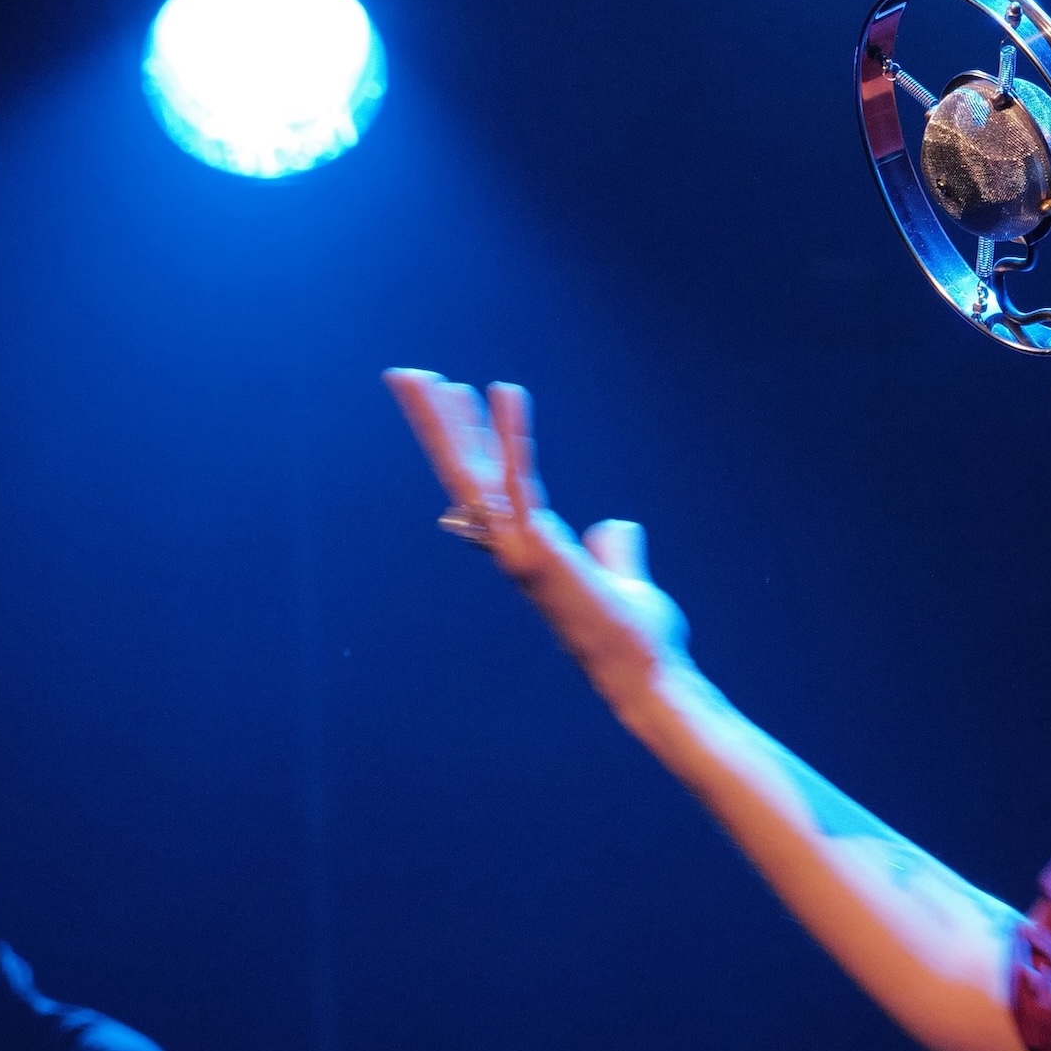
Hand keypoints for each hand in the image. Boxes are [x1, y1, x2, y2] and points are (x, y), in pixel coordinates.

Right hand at [384, 370, 692, 712]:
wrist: (645, 676)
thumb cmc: (634, 636)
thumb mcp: (620, 577)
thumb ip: (614, 548)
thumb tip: (616, 527)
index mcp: (524, 547)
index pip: (484, 482)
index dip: (467, 437)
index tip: (454, 393)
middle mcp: (510, 546)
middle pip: (462, 472)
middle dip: (434, 422)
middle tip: (405, 374)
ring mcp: (519, 549)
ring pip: (472, 473)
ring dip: (448, 421)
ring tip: (425, 375)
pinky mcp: (541, 548)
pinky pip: (520, 479)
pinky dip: (512, 433)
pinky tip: (505, 388)